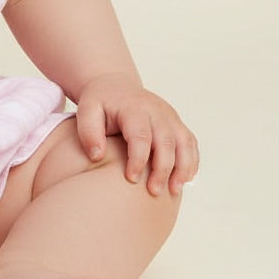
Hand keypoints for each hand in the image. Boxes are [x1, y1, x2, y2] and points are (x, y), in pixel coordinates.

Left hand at [75, 73, 198, 195]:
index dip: (138, 159)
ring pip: (184, 143)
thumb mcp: (86, 110)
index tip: (131, 179)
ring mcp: (169, 116)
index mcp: (133, 108)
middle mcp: (156, 110)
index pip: (140, 136)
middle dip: (162, 168)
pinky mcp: (176, 123)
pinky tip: (184, 179)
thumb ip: (88, 132)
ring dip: (182, 168)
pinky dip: (191, 161)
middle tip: (154, 191)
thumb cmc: (99, 103)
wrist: (115, 86)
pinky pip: (190, 142)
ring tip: (174, 191)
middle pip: (166, 141)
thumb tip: (97, 156)